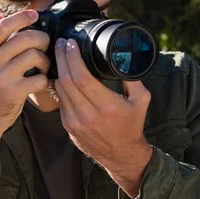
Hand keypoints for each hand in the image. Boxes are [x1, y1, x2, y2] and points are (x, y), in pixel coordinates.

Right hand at [0, 10, 49, 165]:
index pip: (3, 26)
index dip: (22, 17)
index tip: (35, 15)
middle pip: (25, 38)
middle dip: (42, 39)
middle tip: (46, 45)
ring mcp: (1, 77)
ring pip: (34, 56)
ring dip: (45, 60)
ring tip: (43, 65)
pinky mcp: (13, 92)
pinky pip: (38, 78)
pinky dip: (44, 79)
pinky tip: (41, 81)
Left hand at [54, 38, 152, 197]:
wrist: (121, 155)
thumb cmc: (132, 125)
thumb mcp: (141, 99)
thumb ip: (132, 77)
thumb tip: (123, 54)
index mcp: (106, 106)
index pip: (82, 77)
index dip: (73, 58)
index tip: (71, 43)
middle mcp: (88, 115)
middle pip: (66, 80)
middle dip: (61, 58)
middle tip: (61, 43)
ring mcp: (74, 122)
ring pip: (60, 89)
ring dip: (59, 69)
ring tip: (60, 54)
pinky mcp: (67, 126)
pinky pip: (60, 100)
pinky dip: (60, 84)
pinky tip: (62, 73)